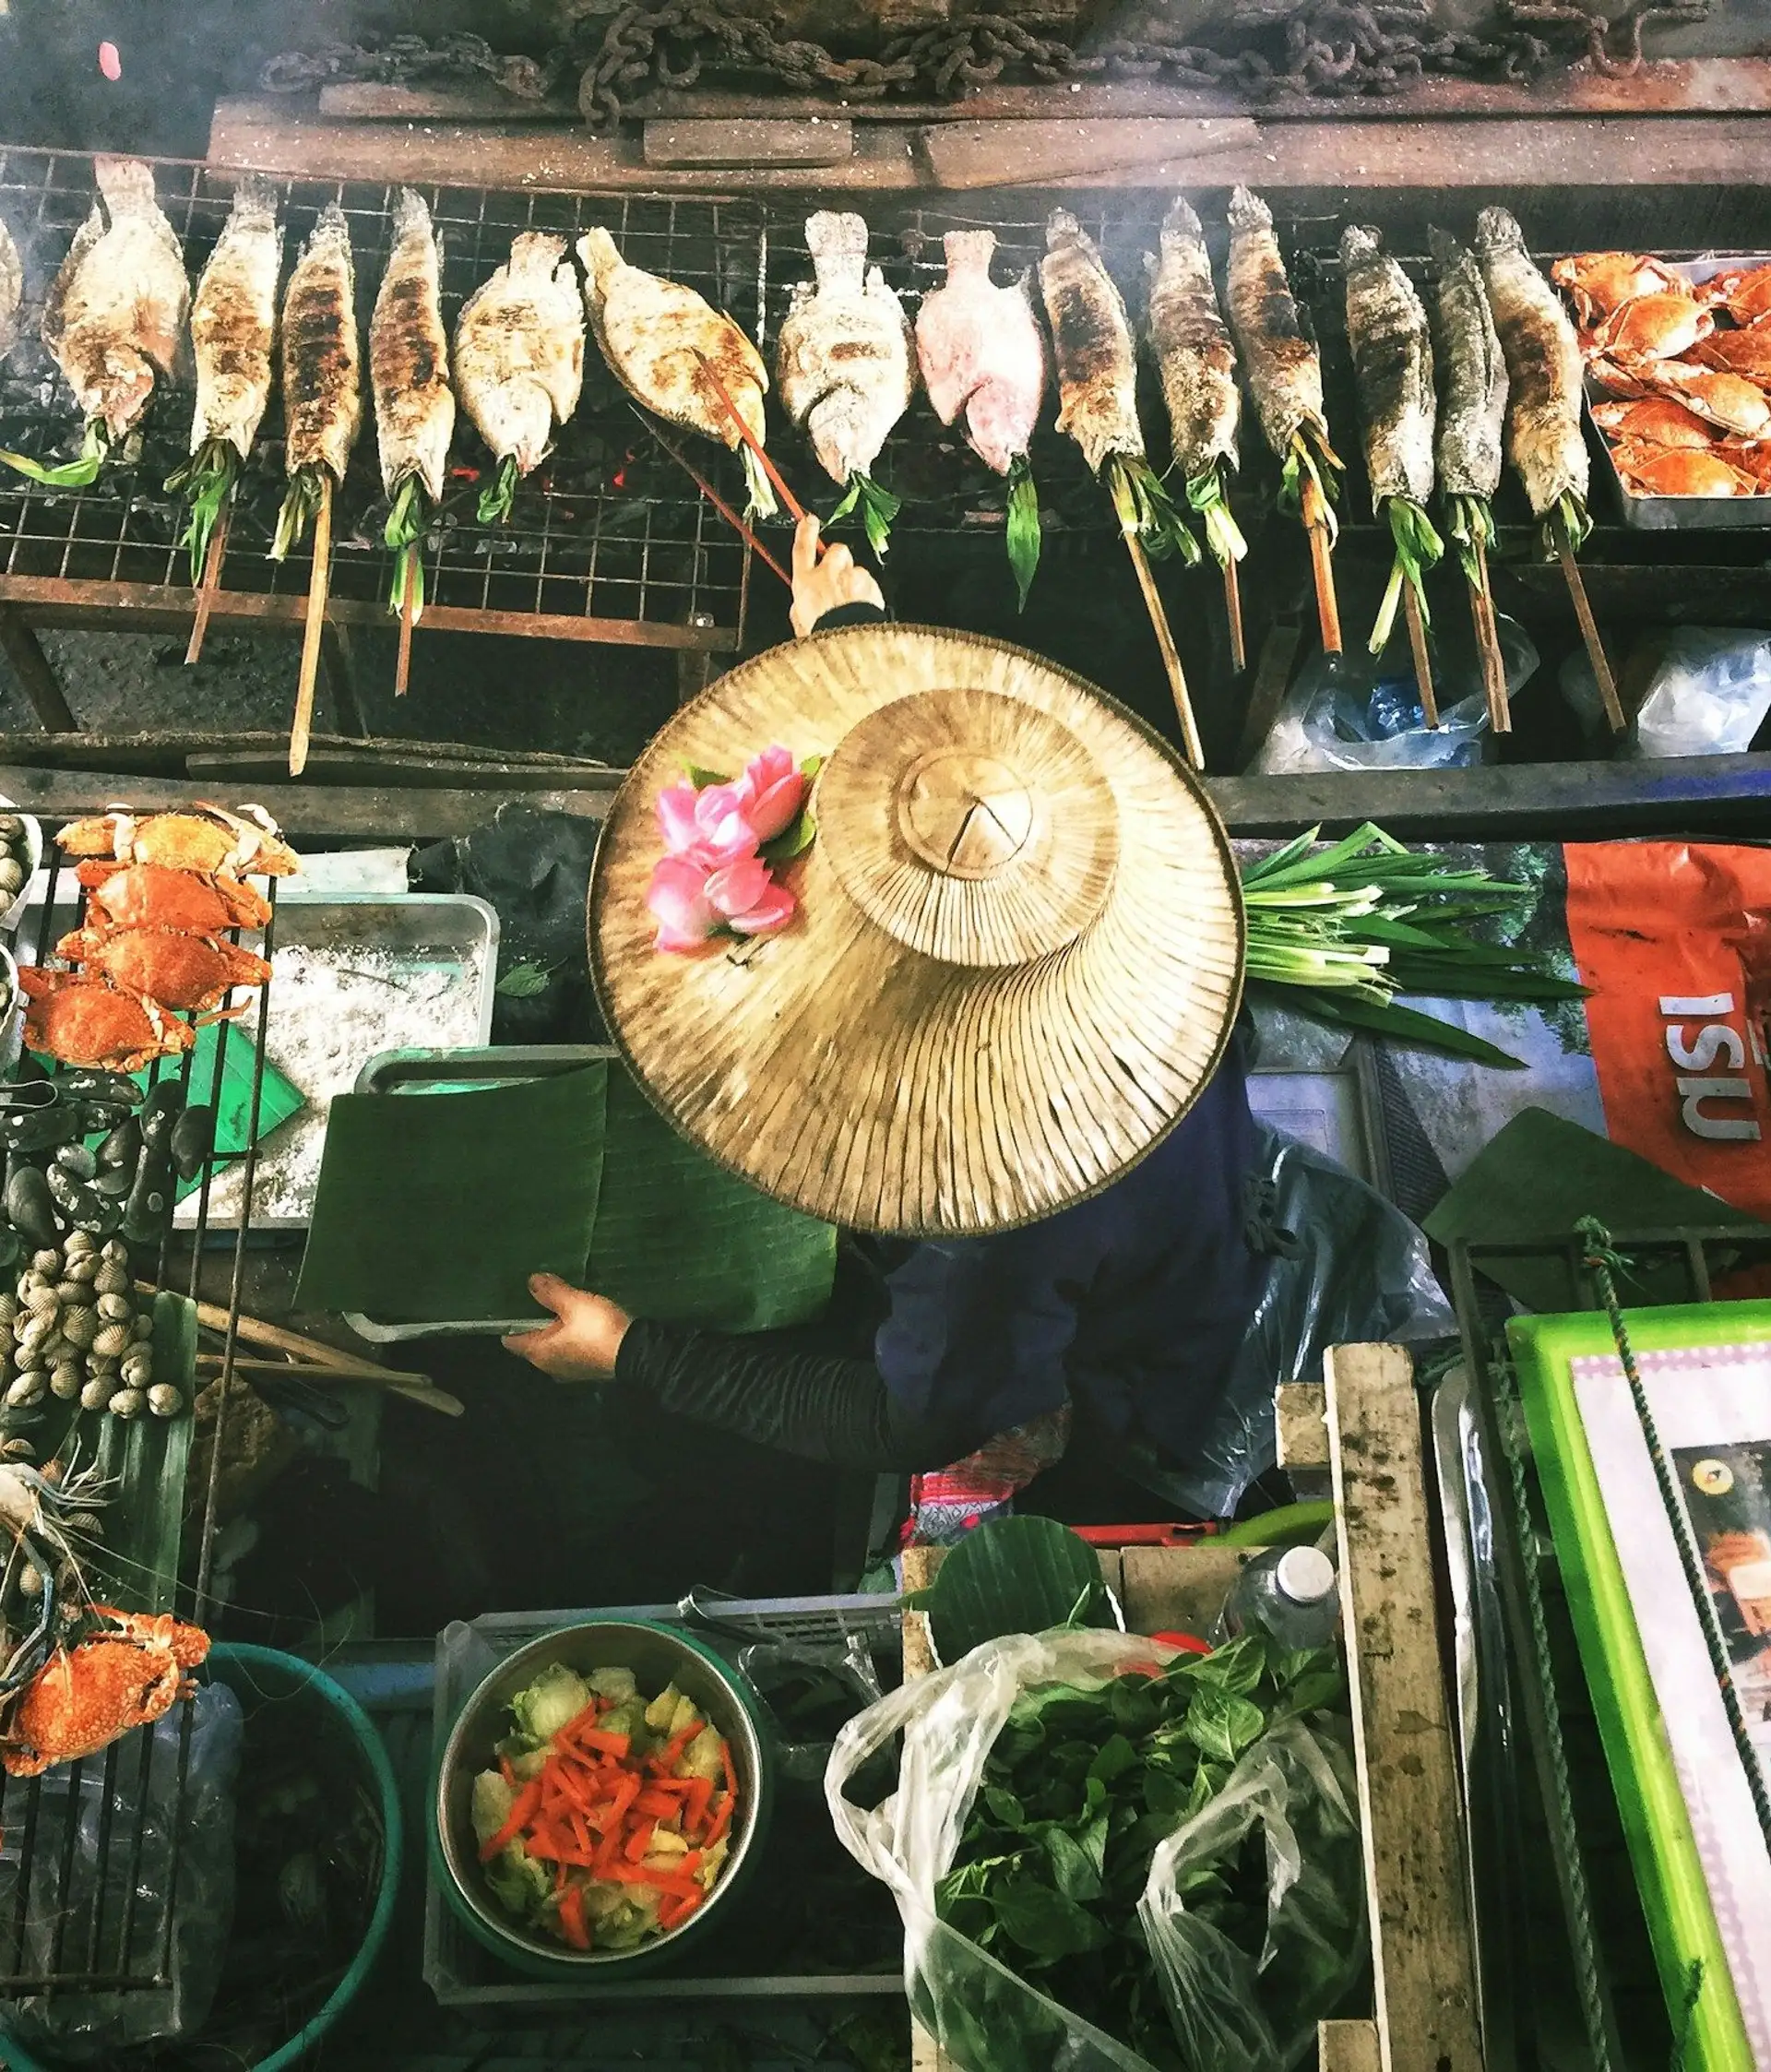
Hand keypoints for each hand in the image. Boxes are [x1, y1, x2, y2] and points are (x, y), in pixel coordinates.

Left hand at [501, 1274, 631, 1380]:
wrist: (636, 1353)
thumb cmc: (597, 1328)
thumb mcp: (572, 1303)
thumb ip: (549, 1292)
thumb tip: (531, 1281)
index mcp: (538, 1352)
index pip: (511, 1340)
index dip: (510, 1322)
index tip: (514, 1304)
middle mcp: (549, 1366)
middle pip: (532, 1343)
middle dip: (535, 1323)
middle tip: (540, 1299)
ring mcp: (569, 1371)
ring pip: (553, 1348)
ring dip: (555, 1331)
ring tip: (562, 1308)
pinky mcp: (587, 1370)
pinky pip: (570, 1351)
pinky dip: (570, 1339)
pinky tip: (580, 1323)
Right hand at [790, 514, 882, 639]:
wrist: (850, 643)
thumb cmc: (823, 637)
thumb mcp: (801, 624)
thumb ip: (801, 608)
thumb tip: (801, 607)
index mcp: (806, 583)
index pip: (802, 549)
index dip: (805, 532)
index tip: (809, 521)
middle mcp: (829, 575)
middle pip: (836, 550)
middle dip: (838, 557)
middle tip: (838, 572)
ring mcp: (852, 578)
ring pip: (855, 570)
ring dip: (854, 581)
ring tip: (853, 604)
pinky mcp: (871, 586)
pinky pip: (869, 584)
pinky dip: (867, 594)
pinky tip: (864, 611)